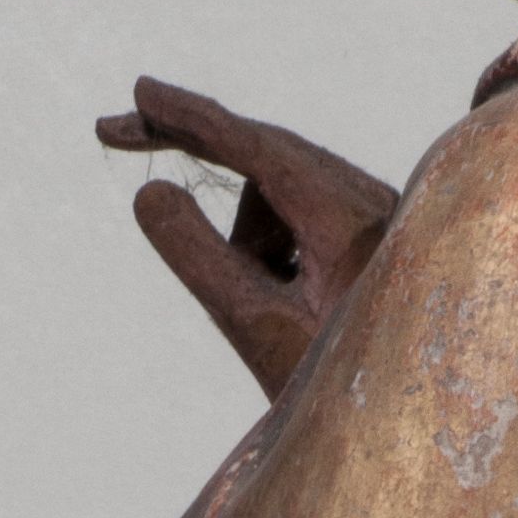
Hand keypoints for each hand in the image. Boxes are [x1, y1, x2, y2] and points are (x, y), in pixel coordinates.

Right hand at [96, 78, 396, 394]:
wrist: (402, 424)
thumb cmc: (337, 387)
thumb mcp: (256, 325)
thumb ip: (199, 257)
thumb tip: (149, 191)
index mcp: (350, 219)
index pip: (259, 147)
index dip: (195, 118)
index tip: (140, 93)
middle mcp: (372, 200)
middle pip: (265, 149)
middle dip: (194, 143)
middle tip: (115, 132)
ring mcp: (375, 213)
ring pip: (276, 191)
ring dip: (244, 236)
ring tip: (262, 306)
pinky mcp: (370, 231)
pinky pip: (298, 214)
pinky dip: (267, 243)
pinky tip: (284, 301)